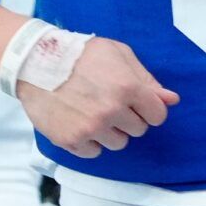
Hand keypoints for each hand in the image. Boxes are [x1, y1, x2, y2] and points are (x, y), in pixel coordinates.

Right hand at [18, 38, 177, 157]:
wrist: (35, 62)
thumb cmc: (79, 53)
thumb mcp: (117, 53)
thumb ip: (146, 78)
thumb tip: (171, 100)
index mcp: (127, 87)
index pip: (157, 115)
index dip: (148, 108)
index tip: (136, 103)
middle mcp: (111, 110)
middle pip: (138, 130)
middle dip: (128, 118)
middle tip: (108, 102)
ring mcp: (90, 128)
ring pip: (118, 144)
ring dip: (110, 131)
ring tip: (92, 111)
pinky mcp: (71, 140)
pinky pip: (94, 152)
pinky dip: (89, 140)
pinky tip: (79, 121)